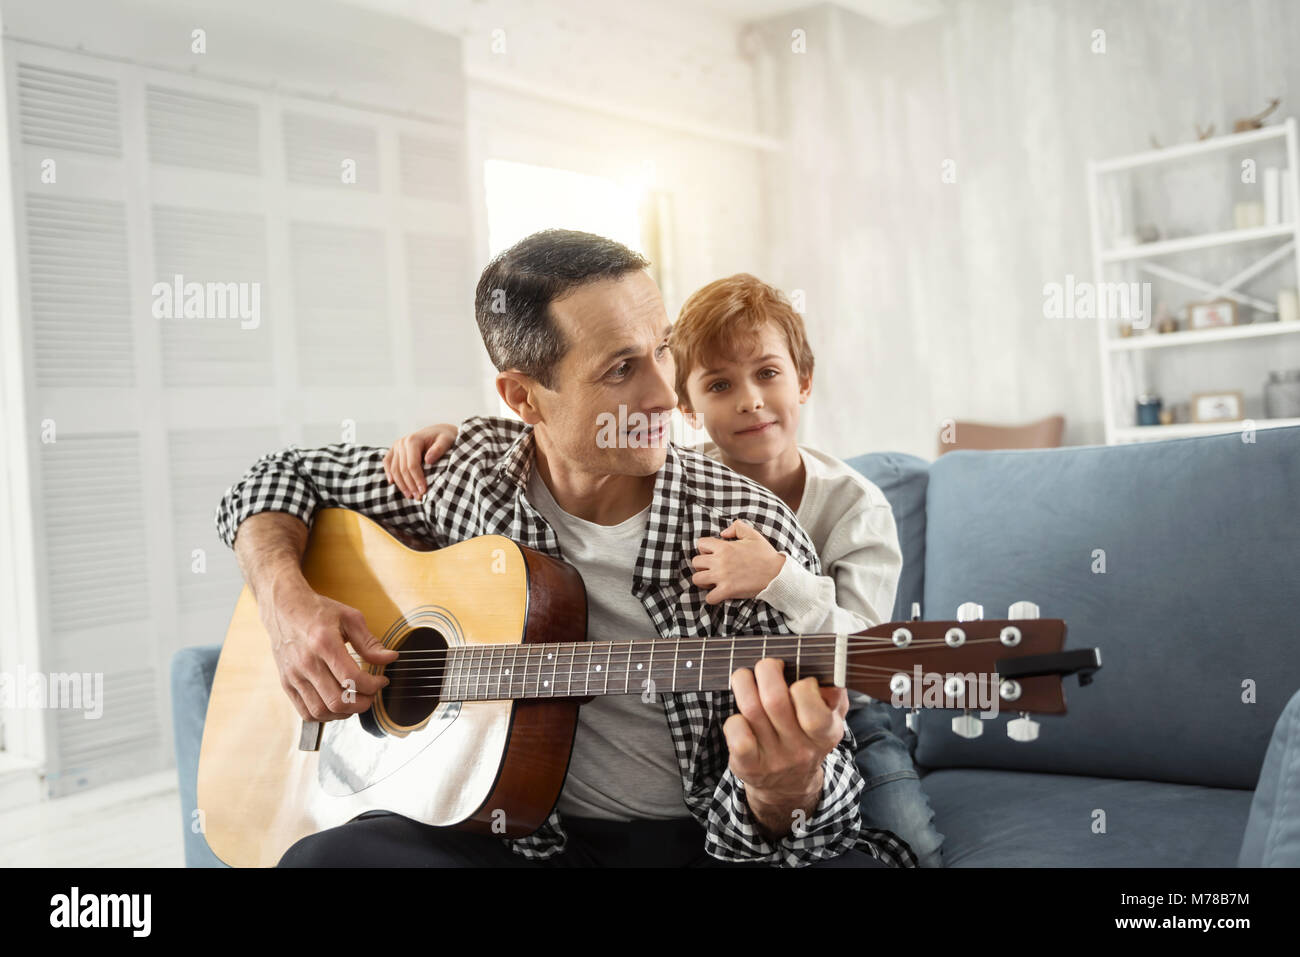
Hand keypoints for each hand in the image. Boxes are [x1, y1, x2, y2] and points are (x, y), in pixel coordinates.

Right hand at [262, 576, 397, 721]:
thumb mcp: (349, 618)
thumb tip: (390, 658)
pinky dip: (325, 715)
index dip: (373, 685)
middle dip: (362, 704)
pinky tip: (337, 704)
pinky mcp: (286, 683)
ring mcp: (293, 675)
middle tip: (371, 694)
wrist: (284, 608)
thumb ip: (370, 642)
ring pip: (321, 711)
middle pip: (337, 700)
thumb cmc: (318, 611)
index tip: (381, 680)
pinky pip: (306, 712)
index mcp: (323, 643)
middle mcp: (306, 662)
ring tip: (356, 700)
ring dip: (344, 713)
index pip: (351, 678)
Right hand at [382, 423, 458, 498]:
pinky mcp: (394, 450)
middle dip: (410, 485)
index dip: (417, 479)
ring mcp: (396, 446)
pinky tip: (392, 483)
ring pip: (394, 469)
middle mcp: (402, 442)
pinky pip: (388, 463)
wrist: (439, 431)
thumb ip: (439, 449)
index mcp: (413, 440)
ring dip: (401, 484)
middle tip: (418, 497)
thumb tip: (428, 460)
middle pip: (402, 469)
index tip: (424, 491)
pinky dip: (389, 473)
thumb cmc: (444, 437)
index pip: (412, 465)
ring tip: (410, 495)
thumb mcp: (446, 440)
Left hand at [690, 519, 786, 603]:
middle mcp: (720, 561)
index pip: (701, 544)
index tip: (713, 554)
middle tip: (712, 568)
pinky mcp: (727, 591)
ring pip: (697, 579)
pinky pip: (709, 598)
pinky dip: (712, 597)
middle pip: (695, 562)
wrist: (777, 574)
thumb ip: (736, 527)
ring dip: (703, 581)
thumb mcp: (753, 534)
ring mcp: (722, 577)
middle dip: (702, 565)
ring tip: (713, 581)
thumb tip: (723, 533)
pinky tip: (719, 593)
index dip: (705, 549)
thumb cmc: (765, 554)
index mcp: (724, 547)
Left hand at [724, 658, 848, 836]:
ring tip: (746, 677)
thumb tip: (824, 674)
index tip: (800, 678)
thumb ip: (834, 694)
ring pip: (751, 709)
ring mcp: (773, 759)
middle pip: (775, 701)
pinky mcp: (748, 766)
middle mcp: (801, 749)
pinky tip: (740, 714)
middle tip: (767, 666)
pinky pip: (737, 732)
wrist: (789, 783)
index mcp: (827, 734)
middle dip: (766, 670)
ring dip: (744, 683)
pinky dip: (734, 717)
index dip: (804, 686)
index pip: (815, 712)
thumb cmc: (807, 734)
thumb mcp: (830, 717)